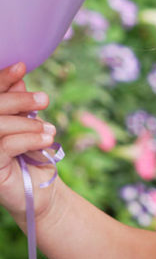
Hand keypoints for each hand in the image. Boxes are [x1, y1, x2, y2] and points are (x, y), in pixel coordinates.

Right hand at [0, 62, 57, 220]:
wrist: (42, 192)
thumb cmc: (33, 157)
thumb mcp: (28, 126)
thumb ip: (19, 105)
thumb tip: (19, 79)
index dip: (2, 79)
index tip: (22, 66)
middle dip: (18, 100)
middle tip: (44, 99)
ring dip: (27, 123)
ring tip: (49, 129)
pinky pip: (6, 146)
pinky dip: (29, 138)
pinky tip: (46, 139)